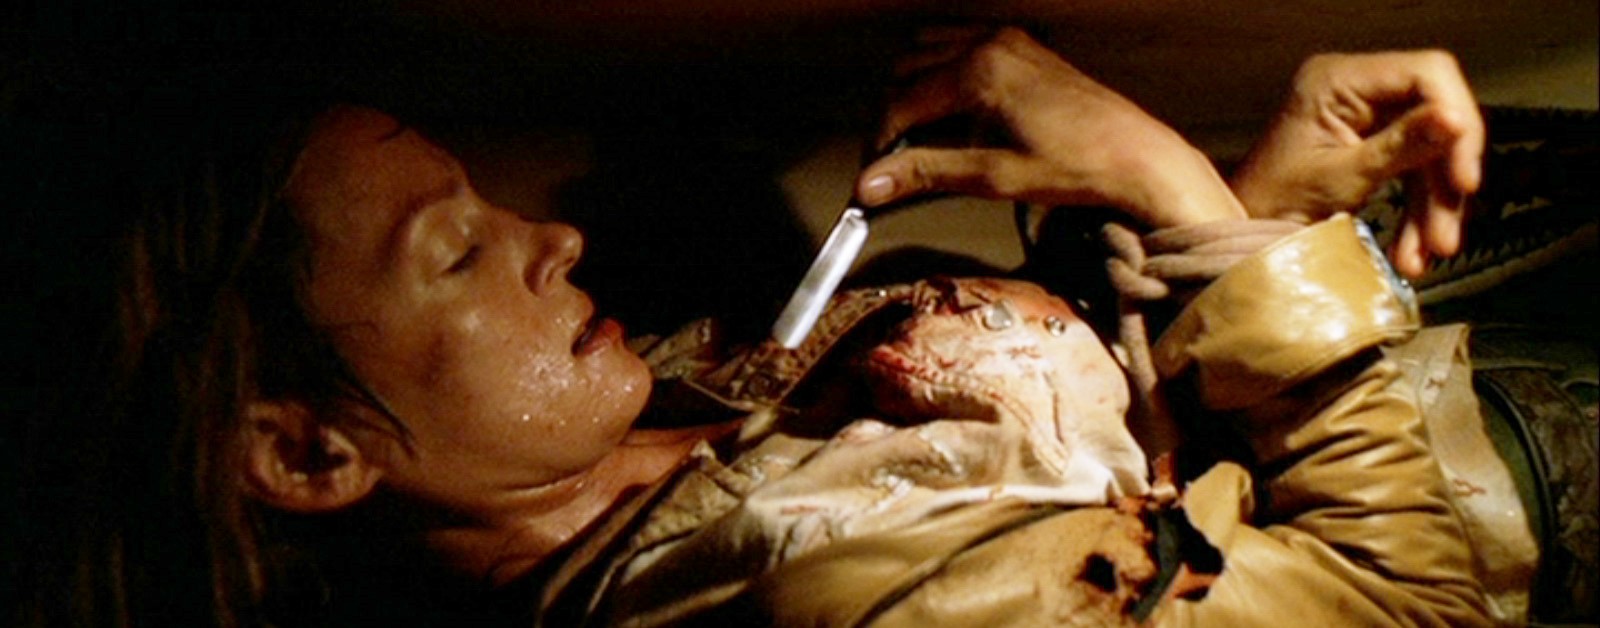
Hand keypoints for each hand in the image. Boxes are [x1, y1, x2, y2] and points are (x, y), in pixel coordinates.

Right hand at [855, 27, 1245, 227]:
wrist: (1137, 157)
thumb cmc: (1075, 167)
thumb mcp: (993, 176)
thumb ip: (926, 172)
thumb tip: (869, 185)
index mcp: (978, 72)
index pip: (901, 102)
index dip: (880, 142)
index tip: (873, 176)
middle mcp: (989, 43)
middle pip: (907, 70)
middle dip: (892, 113)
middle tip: (892, 159)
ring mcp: (1009, 40)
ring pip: (930, 49)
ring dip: (913, 87)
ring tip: (918, 135)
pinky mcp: (1025, 47)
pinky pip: (962, 42)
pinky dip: (943, 69)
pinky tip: (952, 109)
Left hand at [1229, 50, 1484, 277]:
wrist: (1238, 240)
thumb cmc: (1270, 205)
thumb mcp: (1340, 178)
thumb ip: (1401, 147)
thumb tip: (1457, 120)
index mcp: (1338, 79)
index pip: (1426, 75)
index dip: (1456, 121)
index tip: (1464, 179)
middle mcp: (1355, 88)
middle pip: (1434, 116)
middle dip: (1444, 180)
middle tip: (1446, 234)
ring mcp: (1364, 116)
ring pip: (1429, 151)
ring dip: (1434, 207)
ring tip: (1430, 253)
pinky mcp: (1370, 145)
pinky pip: (1413, 171)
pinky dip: (1419, 212)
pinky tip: (1416, 252)